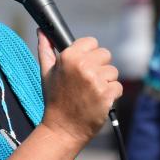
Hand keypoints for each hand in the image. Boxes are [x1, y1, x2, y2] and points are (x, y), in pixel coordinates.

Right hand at [37, 32, 121, 151]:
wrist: (62, 129)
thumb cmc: (55, 100)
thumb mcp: (46, 73)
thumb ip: (45, 49)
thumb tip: (42, 31)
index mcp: (69, 57)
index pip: (91, 42)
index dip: (89, 54)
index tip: (83, 65)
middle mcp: (83, 66)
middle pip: (105, 54)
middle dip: (99, 67)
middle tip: (86, 82)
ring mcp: (96, 80)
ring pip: (113, 71)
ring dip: (105, 82)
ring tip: (90, 93)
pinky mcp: (107, 94)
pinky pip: (118, 86)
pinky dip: (111, 95)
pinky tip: (97, 101)